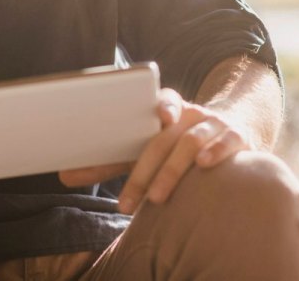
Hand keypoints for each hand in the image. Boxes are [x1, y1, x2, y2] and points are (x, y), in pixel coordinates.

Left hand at [59, 88, 253, 214]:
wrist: (223, 134)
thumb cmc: (169, 146)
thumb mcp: (138, 150)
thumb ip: (105, 162)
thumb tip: (63, 175)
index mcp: (165, 108)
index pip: (162, 99)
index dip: (161, 105)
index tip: (158, 115)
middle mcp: (190, 112)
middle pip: (167, 137)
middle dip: (147, 169)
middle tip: (128, 199)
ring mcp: (213, 124)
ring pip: (192, 142)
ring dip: (173, 171)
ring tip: (157, 197)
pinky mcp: (235, 138)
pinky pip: (227, 143)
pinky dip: (216, 152)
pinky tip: (203, 166)